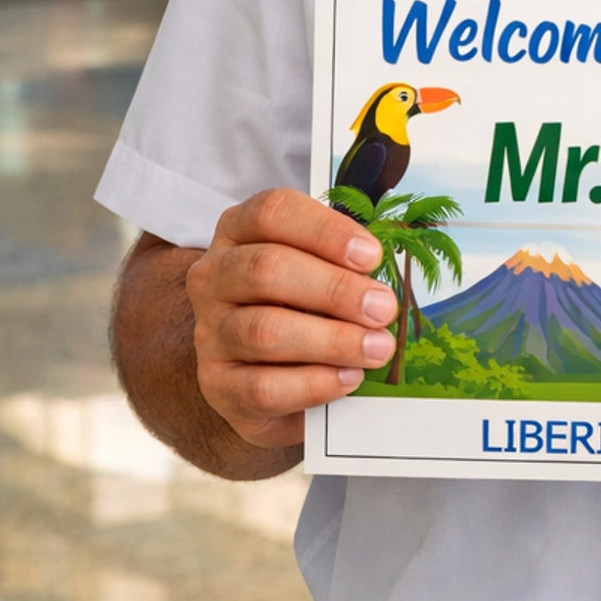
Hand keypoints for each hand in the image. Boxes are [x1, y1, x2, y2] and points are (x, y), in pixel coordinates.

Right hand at [185, 187, 393, 450]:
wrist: (261, 380)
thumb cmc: (298, 308)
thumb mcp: (315, 271)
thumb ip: (342, 263)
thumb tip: (390, 275)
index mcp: (239, 232)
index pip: (272, 213)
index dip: (325, 230)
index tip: (372, 256)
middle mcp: (214, 277)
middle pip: (267, 269)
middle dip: (335, 289)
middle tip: (383, 308)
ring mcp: (209, 333)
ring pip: (265, 331)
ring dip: (332, 340)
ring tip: (377, 348)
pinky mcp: (217, 386)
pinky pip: (264, 386)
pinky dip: (314, 383)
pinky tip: (348, 378)